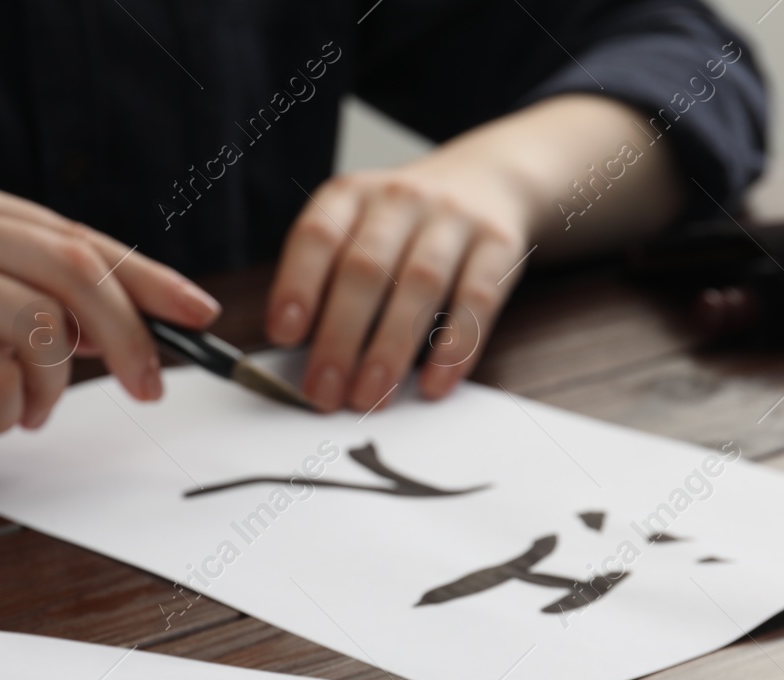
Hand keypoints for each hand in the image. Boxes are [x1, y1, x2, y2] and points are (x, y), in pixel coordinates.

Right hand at [0, 170, 219, 444]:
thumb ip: (27, 300)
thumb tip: (121, 329)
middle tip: (146, 389)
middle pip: (77, 271)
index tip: (199, 314)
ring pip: (40, 329)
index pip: (81, 237)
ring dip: (48, 391)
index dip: (150, 279)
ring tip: (17, 413)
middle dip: (128, 339)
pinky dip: (1, 412)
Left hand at [265, 150, 532, 412]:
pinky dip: (455, 347)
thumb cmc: (403, 225)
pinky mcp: (499, 243)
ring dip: (392, 348)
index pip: (317, 235)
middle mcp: (399, 198)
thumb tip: (303, 356)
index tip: (284, 336)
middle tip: (324, 392)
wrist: (489, 176)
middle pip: (367, 268)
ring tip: (371, 397)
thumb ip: (328, 280)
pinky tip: (434, 384)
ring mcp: (453, 217)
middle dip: (340, 337)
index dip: (297, 285)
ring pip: (420, 284)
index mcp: (351, 195)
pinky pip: (478, 298)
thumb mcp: (357, 229)